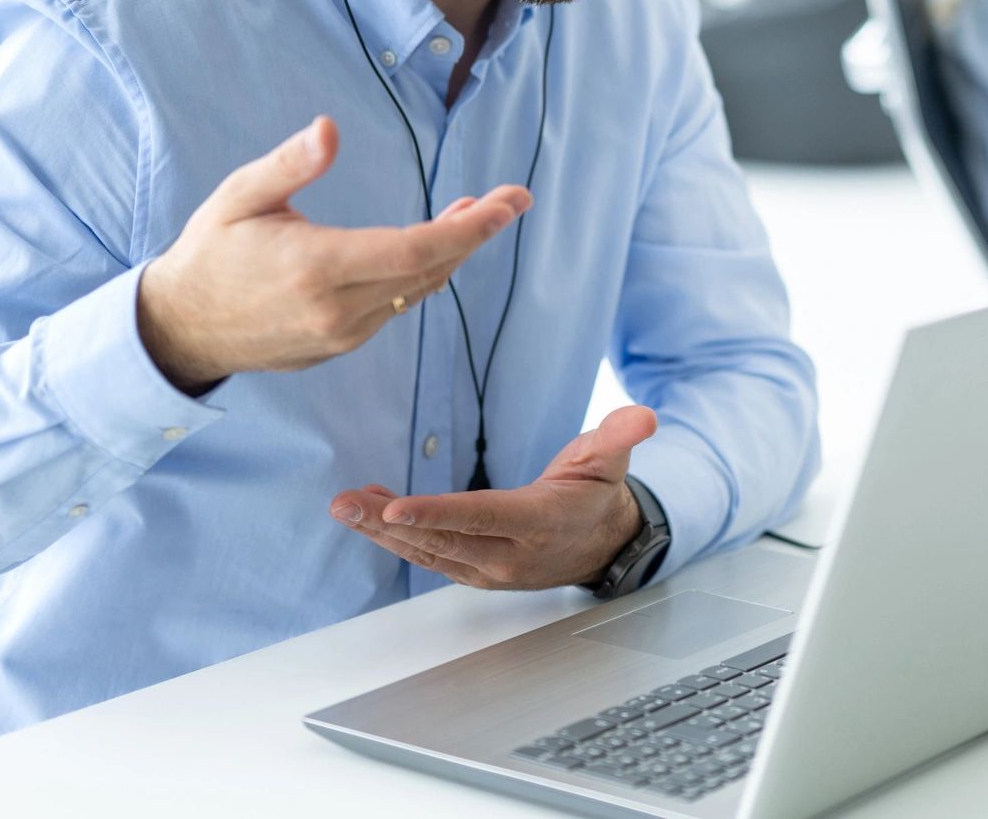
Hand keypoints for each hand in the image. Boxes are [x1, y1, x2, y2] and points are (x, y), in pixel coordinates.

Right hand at [136, 116, 530, 391]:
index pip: (415, 249)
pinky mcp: (340, 345)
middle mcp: (337, 309)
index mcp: (316, 267)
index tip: (509, 203)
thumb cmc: (211, 251)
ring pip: (418, 292)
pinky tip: (434, 245)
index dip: (470, 229)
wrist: (181, 328)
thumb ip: (288, 165)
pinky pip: (398, 307)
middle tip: (514, 199)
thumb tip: (330, 128)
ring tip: (477, 213)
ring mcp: (341, 334)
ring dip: (453, 252)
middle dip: (477, 233)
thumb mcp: (240, 197)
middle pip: (429, 271)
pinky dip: (424, 274)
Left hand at [329, 405, 659, 589]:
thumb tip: (644, 416)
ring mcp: (489, 568)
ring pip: (426, 551)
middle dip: (386, 522)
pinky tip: (368, 512)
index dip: (435, 513)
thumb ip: (621, 434)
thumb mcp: (612, 458)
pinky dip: (395, 535)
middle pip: (440, 539)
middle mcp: (509, 552)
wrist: (603, 544)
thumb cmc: (597, 493)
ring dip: (380, 530)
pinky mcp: (475, 571)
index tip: (393, 507)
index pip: (480, 517)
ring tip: (344, 507)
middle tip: (344, 504)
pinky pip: (428, 554)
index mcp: (538, 521)